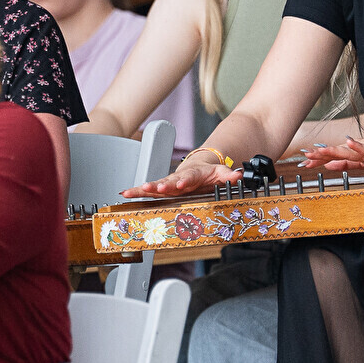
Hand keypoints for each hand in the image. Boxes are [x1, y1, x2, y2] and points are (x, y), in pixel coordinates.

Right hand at [124, 146, 239, 199]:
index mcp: (193, 175)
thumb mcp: (222, 173)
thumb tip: (238, 176)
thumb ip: (229, 176)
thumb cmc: (208, 173)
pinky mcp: (162, 189)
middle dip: (158, 186)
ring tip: (132, 192)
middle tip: (149, 189)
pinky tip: (125, 194)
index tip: (179, 184)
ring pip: (155, 186)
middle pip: (167, 182)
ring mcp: (169, 184)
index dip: (183, 181)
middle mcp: (178, 179)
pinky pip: (148, 191)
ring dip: (143, 189)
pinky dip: (136, 192)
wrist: (199, 168)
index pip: (188, 177)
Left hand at [297, 135, 363, 176]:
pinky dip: (358, 146)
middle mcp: (361, 148)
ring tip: (319, 151)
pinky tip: (349, 143)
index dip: (318, 159)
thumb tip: (329, 165)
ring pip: (349, 150)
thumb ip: (348, 165)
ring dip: (334, 150)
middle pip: (338, 152)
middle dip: (321, 154)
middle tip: (304, 157)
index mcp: (357, 152)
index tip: (303, 162)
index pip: (334, 155)